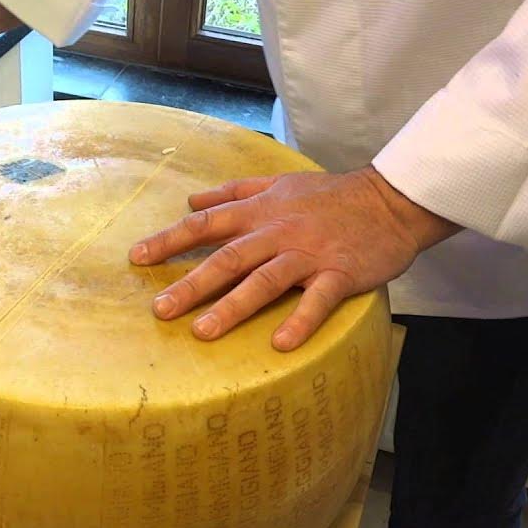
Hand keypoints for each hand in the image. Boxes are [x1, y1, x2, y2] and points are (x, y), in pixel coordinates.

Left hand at [129, 167, 458, 350]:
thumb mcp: (279, 183)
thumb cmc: (331, 195)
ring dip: (232, 306)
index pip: (206, 224)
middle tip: (159, 309)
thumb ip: (234, 192)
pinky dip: (299, 320)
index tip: (137, 258)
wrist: (390, 200)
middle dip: (190, 284)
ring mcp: (309, 253)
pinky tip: (280, 344)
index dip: (170, 240)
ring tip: (203, 332)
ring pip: (264, 280)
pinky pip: (317, 299)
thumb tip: (191, 200)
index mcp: (260, 211)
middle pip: (227, 258)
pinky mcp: (340, 273)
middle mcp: (278, 231)